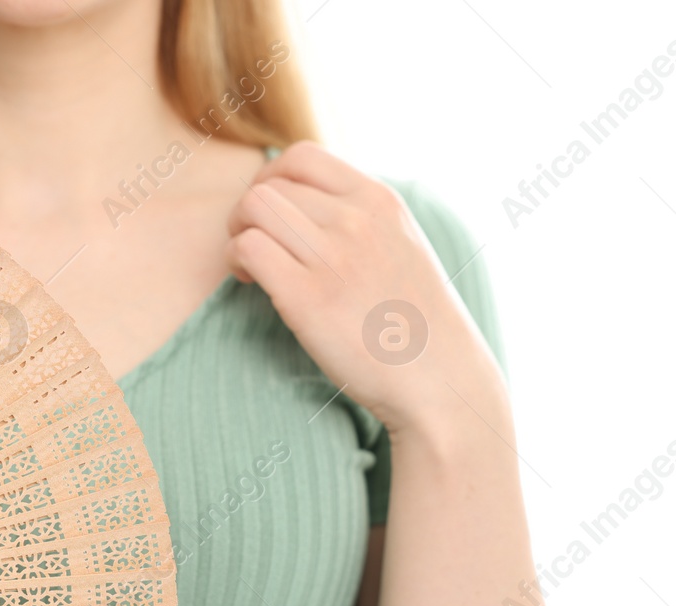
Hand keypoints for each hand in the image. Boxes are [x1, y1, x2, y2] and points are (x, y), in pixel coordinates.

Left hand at [225, 142, 504, 441]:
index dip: (273, 180)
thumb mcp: (402, 247)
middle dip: (248, 212)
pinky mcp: (307, 297)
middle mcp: (357, 219)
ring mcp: (333, 256)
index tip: (275, 216)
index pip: (302, 156)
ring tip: (252, 267)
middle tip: (255, 247)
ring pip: (253, 207)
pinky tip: (252, 283)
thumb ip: (363, 221)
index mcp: (380, 201)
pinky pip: (248, 248)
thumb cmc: (416, 324)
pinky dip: (237, 260)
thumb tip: (307, 208)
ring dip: (237, 233)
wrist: (439, 380)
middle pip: (271, 184)